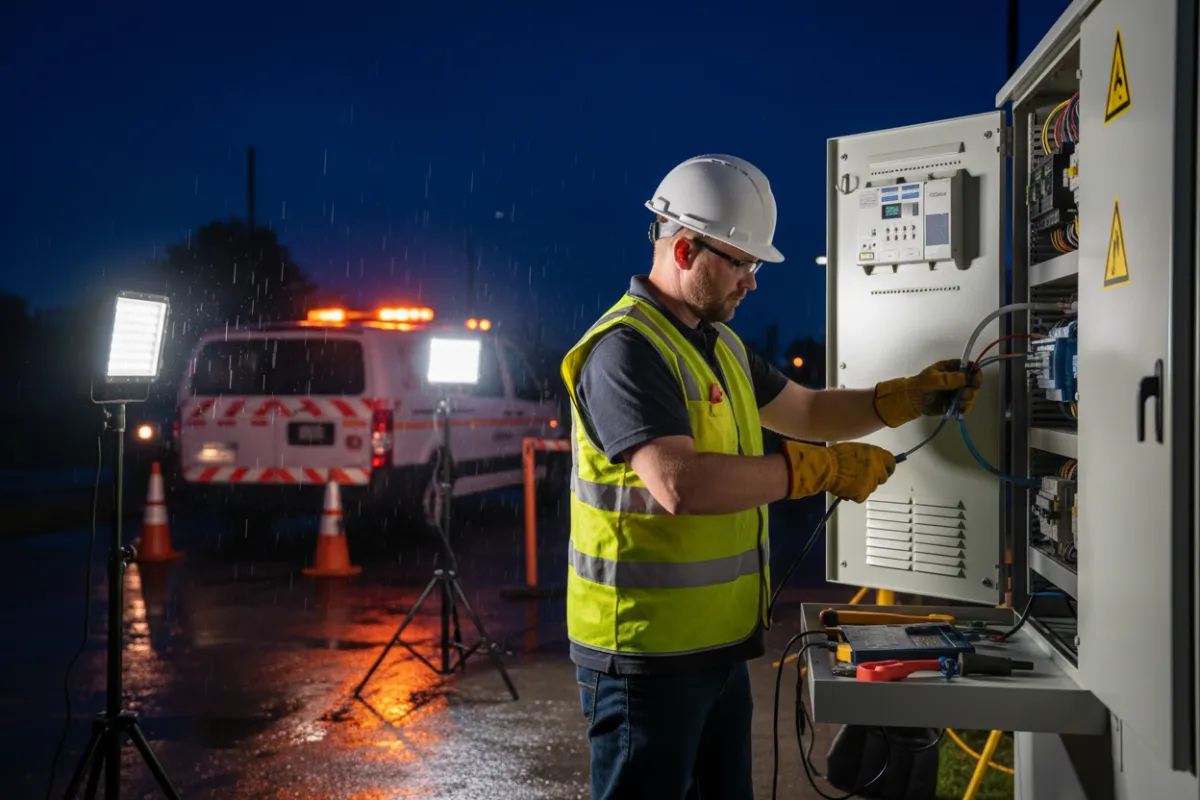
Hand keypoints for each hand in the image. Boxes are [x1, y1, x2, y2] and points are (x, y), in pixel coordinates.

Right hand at [781, 440, 896, 503]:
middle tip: (861, 477)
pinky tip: (844, 489)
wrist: (827, 467)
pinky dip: (854, 495)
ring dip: (862, 487)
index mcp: (876, 454)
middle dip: (873, 478)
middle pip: (882, 477)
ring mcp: (871, 482)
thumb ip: (866, 457)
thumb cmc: (837, 455)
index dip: (887, 467)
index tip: (881, 470)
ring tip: (848, 482)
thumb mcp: (856, 450)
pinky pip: (860, 497)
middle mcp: (877, 468)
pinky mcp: (863, 493)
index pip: (891, 462)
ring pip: (871, 488)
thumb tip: (867, 463)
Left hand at [873, 359, 981, 427]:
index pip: (971, 368)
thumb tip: (968, 377)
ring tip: (957, 404)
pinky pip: (964, 406)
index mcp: (953, 368)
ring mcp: (957, 392)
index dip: (976, 374)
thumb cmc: (922, 384)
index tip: (975, 382)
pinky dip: (963, 409)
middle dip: (971, 390)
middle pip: (974, 384)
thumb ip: (951, 378)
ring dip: (967, 401)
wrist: (912, 399)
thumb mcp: (935, 379)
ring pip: (971, 396)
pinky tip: (957, 411)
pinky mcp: (954, 403)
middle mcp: (958, 379)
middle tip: (962, 395)